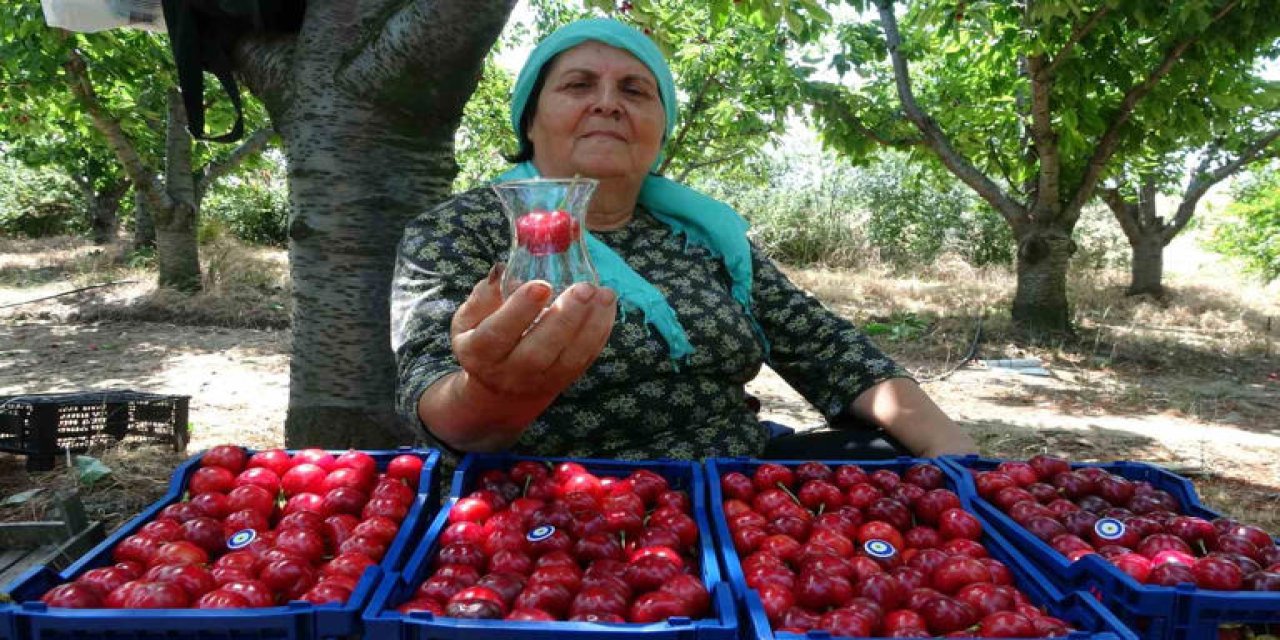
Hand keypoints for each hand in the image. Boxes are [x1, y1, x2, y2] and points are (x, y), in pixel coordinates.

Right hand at [450, 266, 616, 401]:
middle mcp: (510, 372)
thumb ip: (483, 296)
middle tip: (583, 288)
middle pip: (539, 351)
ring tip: (603, 294)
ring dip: (591, 325)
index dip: (520, 310)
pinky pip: (585, 359)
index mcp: (480, 352)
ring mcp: (540, 380)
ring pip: (569, 358)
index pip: (498, 333)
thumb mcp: (469, 320)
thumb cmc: (483, 341)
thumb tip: (503, 271)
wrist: (499, 388)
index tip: (541, 286)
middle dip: (565, 318)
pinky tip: (607, 306)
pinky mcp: (564, 380)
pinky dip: (600, 333)